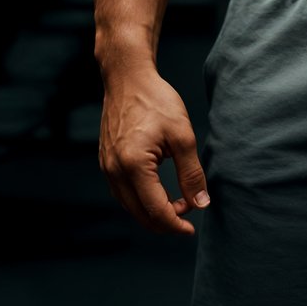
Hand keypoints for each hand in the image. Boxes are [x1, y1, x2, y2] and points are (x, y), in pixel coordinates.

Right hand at [98, 64, 209, 234]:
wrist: (128, 78)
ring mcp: (106, 167)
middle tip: (189, 213)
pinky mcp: (105, 161)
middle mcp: (114, 171)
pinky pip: (122, 192)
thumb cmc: (156, 101)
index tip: (192, 228)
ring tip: (177, 204)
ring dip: (152, 211)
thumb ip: (191, 173)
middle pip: (139, 214)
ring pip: (129, 206)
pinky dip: (140, 199)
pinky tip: (157, 192)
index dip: (175, 224)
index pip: (155, 210)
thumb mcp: (182, 135)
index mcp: (134, 166)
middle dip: (165, 221)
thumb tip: (201, 203)